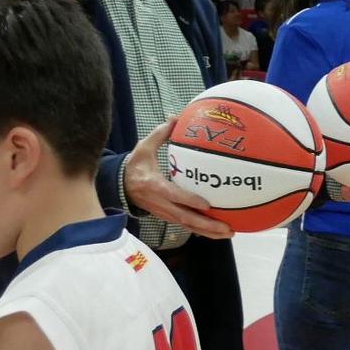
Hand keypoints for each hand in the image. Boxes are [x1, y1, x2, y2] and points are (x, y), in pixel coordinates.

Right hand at [127, 119, 234, 237]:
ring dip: (208, 232)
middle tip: (228, 227)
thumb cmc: (136, 165)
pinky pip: (186, 226)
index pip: (172, 195)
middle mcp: (159, 203)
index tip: (206, 204)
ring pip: (187, 226)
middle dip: (206, 224)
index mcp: (153, 185)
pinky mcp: (168, 217)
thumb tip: (176, 116)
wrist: (120, 185)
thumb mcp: (143, 147)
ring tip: (229, 233)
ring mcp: (164, 213)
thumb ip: (161, 134)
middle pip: (184, 217)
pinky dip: (203, 231)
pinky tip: (219, 233)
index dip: (188, 200)